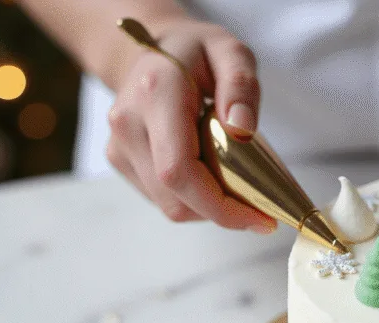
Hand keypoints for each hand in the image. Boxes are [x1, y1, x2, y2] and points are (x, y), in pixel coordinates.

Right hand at [106, 17, 275, 232]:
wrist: (151, 49)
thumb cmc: (196, 51)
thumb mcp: (231, 52)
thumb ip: (241, 85)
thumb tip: (242, 128)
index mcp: (156, 94)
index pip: (179, 171)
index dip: (219, 205)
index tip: (259, 217)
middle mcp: (128, 123)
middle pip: (175, 197)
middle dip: (222, 212)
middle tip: (259, 208)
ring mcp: (119, 145)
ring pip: (169, 205)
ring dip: (208, 207)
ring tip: (235, 184)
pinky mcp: (120, 159)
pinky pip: (162, 198)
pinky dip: (193, 199)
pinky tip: (210, 174)